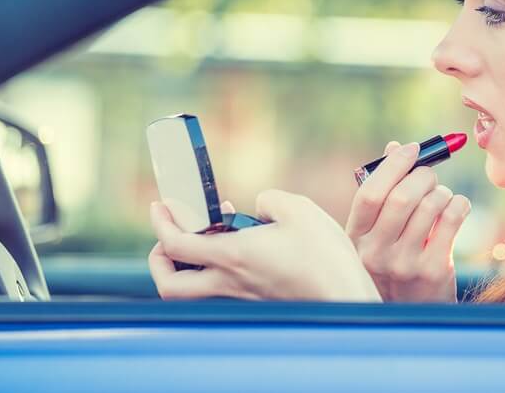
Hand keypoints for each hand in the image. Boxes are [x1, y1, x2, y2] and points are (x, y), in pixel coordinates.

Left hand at [148, 192, 380, 301]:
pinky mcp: (257, 305)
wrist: (345, 298)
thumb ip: (268, 199)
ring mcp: (242, 299)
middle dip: (160, 260)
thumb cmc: (324, 256)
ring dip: (185, 269)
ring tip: (202, 244)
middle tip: (169, 237)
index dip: (161, 221)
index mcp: (232, 256)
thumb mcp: (298, 209)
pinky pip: (218, 294)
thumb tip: (258, 206)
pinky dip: (213, 274)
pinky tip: (238, 255)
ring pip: (192, 295)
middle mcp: (229, 284)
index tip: (160, 206)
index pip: (175, 244)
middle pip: (169, 286)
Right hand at [346, 141, 470, 302]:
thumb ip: (385, 190)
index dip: (393, 165)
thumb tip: (396, 147)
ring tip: (441, 198)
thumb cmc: (395, 258)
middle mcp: (375, 252)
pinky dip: (459, 204)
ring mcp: (404, 264)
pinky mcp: (432, 271)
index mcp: (355, 236)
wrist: (414, 311)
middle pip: (402, 198)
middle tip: (430, 175)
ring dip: (442, 192)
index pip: (369, 194)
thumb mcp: (379, 231)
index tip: (412, 149)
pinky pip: (451, 219)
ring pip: (431, 205)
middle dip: (423, 176)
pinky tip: (456, 208)